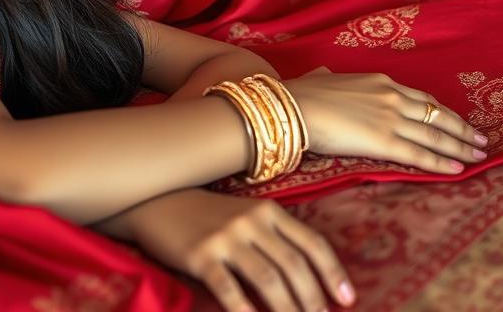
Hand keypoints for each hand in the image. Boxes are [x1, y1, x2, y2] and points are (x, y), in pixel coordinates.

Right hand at [129, 188, 356, 311]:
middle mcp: (250, 220)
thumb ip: (273, 238)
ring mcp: (225, 237)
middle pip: (294, 266)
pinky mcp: (200, 255)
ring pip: (269, 280)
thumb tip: (307, 282)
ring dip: (288, 311)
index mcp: (267, 210)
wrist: (155, 201)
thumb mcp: (244, 215)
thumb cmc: (205, 214)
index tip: (347, 301)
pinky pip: (229, 289)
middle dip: (313, 301)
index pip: (311, 242)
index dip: (333, 273)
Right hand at [284, 67, 488, 174]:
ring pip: (435, 135)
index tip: (455, 120)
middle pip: (437, 115)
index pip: (420, 98)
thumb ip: (329, 78)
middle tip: (481, 140)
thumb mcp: (321, 77)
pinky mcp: (385, 142)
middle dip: (462, 129)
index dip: (441, 111)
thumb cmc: (302, 92)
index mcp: (378, 81)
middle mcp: (391, 98)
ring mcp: (391, 119)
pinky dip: (442, 162)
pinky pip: (420, 154)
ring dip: (461, 147)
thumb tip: (322, 75)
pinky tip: (458, 169)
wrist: (293, 106)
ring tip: (479, 156)